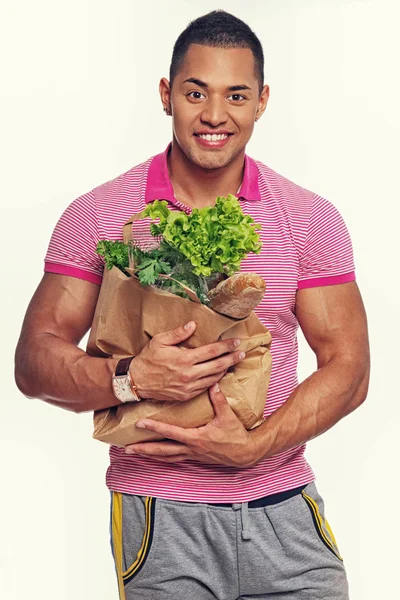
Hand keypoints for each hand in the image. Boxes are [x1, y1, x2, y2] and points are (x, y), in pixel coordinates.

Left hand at [125, 384, 262, 467]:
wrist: (245, 453)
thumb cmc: (236, 435)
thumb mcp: (227, 417)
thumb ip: (219, 400)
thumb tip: (212, 383)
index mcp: (196, 438)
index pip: (170, 433)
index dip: (155, 428)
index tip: (140, 424)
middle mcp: (191, 449)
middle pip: (162, 450)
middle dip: (144, 449)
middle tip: (127, 448)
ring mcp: (192, 455)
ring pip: (166, 457)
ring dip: (150, 455)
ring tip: (135, 452)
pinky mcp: (195, 457)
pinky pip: (174, 458)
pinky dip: (163, 457)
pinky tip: (155, 455)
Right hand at [130, 321, 244, 402]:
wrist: (137, 381)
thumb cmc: (148, 359)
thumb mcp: (160, 341)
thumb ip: (178, 333)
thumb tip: (193, 324)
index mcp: (184, 359)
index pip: (212, 351)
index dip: (226, 346)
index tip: (237, 342)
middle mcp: (189, 374)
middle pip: (218, 366)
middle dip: (231, 359)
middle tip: (242, 353)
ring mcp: (189, 387)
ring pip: (214, 378)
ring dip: (225, 370)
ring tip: (233, 362)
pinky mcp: (186, 395)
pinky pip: (205, 387)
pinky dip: (214, 380)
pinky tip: (218, 374)